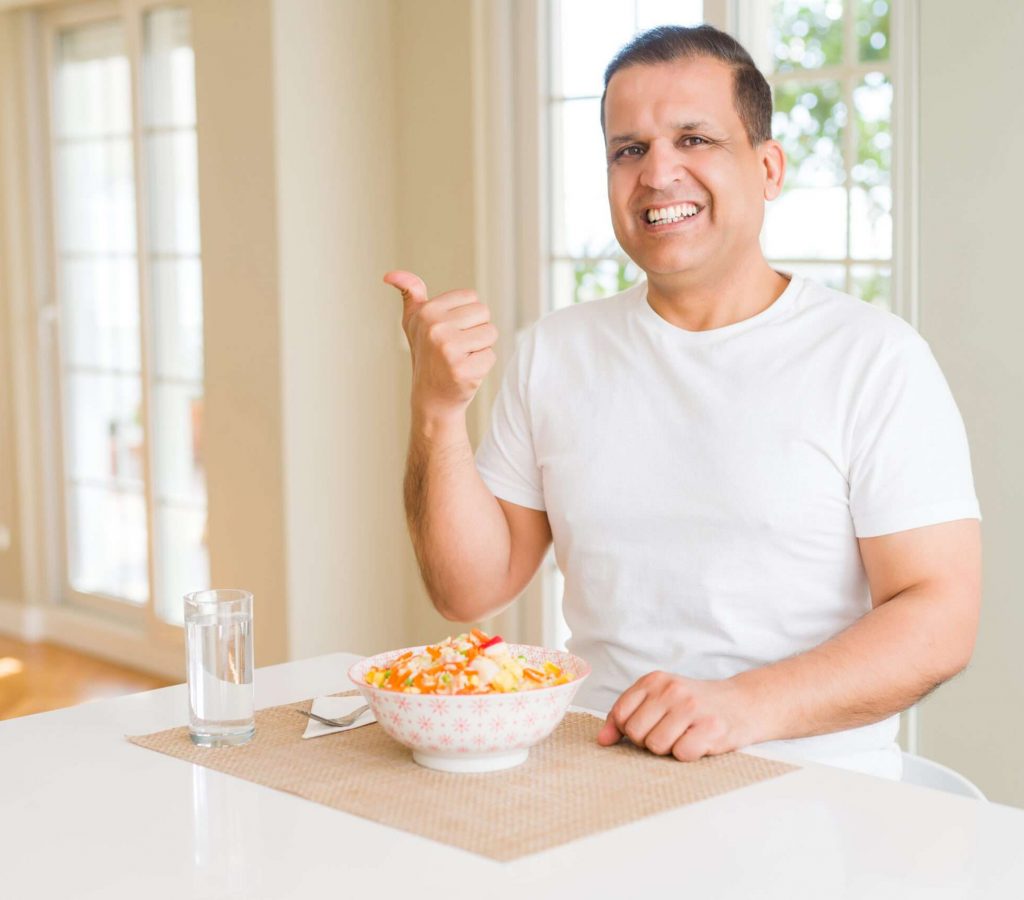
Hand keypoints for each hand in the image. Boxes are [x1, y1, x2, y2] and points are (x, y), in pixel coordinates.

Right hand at [383, 270, 497, 420]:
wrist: (431, 399)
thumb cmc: (427, 355)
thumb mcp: (414, 322)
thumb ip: (410, 293)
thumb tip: (391, 274)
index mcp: (427, 312)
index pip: (472, 297)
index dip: (466, 316)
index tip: (450, 331)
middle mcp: (435, 328)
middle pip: (484, 313)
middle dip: (476, 330)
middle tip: (457, 348)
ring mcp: (448, 350)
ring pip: (490, 333)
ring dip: (481, 348)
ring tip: (462, 359)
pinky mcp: (462, 371)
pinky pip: (490, 356)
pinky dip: (482, 366)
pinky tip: (465, 373)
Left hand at [596, 671, 751, 761]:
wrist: (743, 703)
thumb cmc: (695, 705)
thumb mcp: (659, 700)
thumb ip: (628, 715)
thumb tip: (602, 740)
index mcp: (654, 680)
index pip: (620, 713)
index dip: (630, 728)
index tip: (648, 726)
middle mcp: (671, 690)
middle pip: (636, 733)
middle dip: (649, 740)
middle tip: (670, 732)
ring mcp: (692, 708)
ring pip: (656, 746)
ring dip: (669, 748)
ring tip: (685, 735)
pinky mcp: (711, 728)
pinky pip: (681, 754)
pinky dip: (689, 754)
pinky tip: (699, 741)